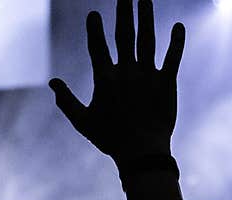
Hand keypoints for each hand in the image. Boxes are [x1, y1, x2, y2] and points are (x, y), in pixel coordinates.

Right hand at [48, 0, 183, 163]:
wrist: (142, 153)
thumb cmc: (111, 139)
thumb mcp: (83, 122)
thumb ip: (66, 101)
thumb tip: (52, 82)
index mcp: (105, 79)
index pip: (98, 46)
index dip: (95, 29)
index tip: (94, 13)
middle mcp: (127, 72)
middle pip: (124, 34)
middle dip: (123, 11)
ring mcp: (148, 76)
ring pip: (147, 40)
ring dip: (146, 17)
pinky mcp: (167, 84)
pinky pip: (172, 58)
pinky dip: (176, 42)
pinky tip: (179, 26)